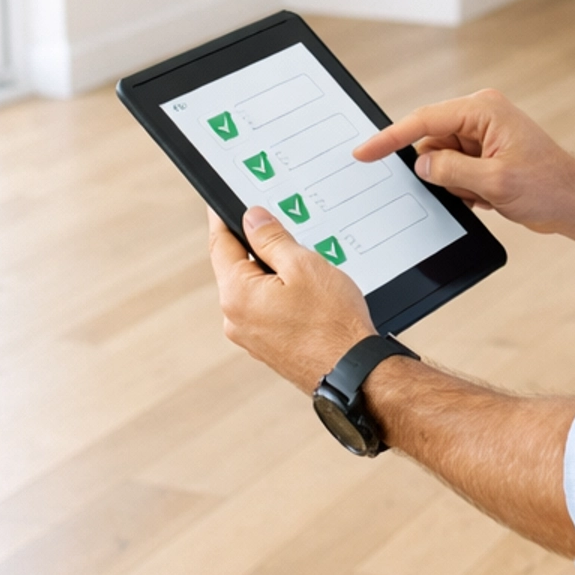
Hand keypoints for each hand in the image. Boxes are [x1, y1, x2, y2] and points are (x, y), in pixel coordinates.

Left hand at [208, 206, 372, 391]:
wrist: (354, 371)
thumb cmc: (333, 323)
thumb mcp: (302, 264)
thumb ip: (271, 238)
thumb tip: (251, 218)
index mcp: (237, 294)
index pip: (220, 244)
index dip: (223, 218)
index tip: (220, 202)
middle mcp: (235, 319)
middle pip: (237, 267)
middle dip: (257, 247)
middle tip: (283, 232)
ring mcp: (251, 337)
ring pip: (255, 290)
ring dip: (273, 274)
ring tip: (307, 269)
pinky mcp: (268, 347)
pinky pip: (266, 310)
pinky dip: (280, 296)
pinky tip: (308, 295)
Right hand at [354, 88, 574, 259]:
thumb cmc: (548, 186)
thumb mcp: (494, 183)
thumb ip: (450, 170)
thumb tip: (421, 164)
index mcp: (483, 110)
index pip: (424, 121)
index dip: (390, 138)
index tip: (364, 152)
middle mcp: (480, 116)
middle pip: (431, 142)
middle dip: (440, 172)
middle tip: (468, 190)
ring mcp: (482, 134)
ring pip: (441, 160)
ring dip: (456, 184)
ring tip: (485, 194)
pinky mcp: (485, 153)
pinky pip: (455, 170)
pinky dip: (465, 188)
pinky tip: (489, 196)